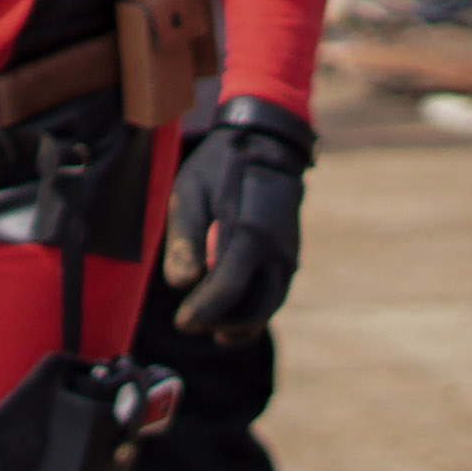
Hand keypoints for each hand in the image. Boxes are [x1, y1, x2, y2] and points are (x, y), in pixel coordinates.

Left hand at [163, 97, 311, 339]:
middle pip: (254, 308)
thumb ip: (184, 240)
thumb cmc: (219, 169)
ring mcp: (288, 254)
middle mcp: (276, 250)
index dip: (203, 312)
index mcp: (249, 233)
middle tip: (189, 322)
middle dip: (221, 323)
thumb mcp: (189, 194)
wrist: (267, 146)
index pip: (227, 288)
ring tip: (210, 324)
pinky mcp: (290, 255)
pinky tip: (229, 314)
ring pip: (269, 305)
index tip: (182, 323)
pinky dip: (254, 308)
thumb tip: (181, 285)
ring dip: (240, 322)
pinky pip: (275, 292)